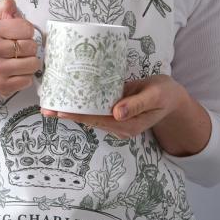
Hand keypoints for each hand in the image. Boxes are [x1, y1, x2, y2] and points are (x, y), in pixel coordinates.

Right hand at [0, 0, 41, 104]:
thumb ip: (2, 7)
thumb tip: (12, 5)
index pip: (27, 28)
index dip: (26, 31)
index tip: (17, 35)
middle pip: (31, 46)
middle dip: (28, 47)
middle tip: (16, 49)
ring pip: (33, 64)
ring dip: (28, 63)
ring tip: (17, 61)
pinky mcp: (0, 87)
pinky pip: (28, 80)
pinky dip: (24, 77)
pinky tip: (13, 73)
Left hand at [41, 75, 188, 137]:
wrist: (173, 97)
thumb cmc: (166, 94)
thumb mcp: (155, 95)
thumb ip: (137, 104)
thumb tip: (117, 113)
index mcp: (127, 125)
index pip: (96, 120)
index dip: (77, 115)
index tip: (59, 111)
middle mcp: (119, 125)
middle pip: (88, 120)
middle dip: (68, 113)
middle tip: (45, 107)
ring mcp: (116, 119)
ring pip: (89, 115)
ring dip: (71, 109)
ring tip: (51, 102)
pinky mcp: (114, 111)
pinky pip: (95, 108)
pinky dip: (81, 103)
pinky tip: (68, 97)